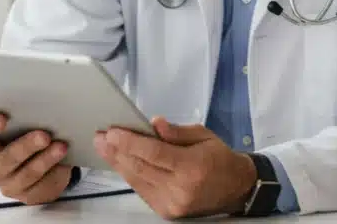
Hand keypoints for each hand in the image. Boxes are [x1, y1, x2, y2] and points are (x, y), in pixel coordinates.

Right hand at [0, 113, 73, 203]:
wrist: (36, 165)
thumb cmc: (23, 137)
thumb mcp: (19, 126)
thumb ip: (22, 118)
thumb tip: (41, 106)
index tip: (2, 118)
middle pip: (5, 159)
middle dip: (25, 147)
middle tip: (44, 136)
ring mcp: (8, 185)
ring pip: (26, 175)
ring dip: (45, 160)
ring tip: (61, 147)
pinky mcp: (27, 196)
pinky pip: (41, 187)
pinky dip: (54, 173)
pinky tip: (64, 162)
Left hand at [94, 116, 257, 218]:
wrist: (236, 188)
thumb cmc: (220, 158)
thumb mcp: (204, 135)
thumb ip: (176, 131)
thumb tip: (153, 124)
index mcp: (192, 167)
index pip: (154, 153)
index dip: (130, 142)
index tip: (112, 132)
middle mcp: (180, 188)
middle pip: (140, 167)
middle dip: (117, 151)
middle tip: (101, 137)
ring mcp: (172, 203)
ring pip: (137, 180)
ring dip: (118, 163)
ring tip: (105, 148)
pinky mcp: (166, 211)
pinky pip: (141, 190)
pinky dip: (130, 174)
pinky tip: (120, 162)